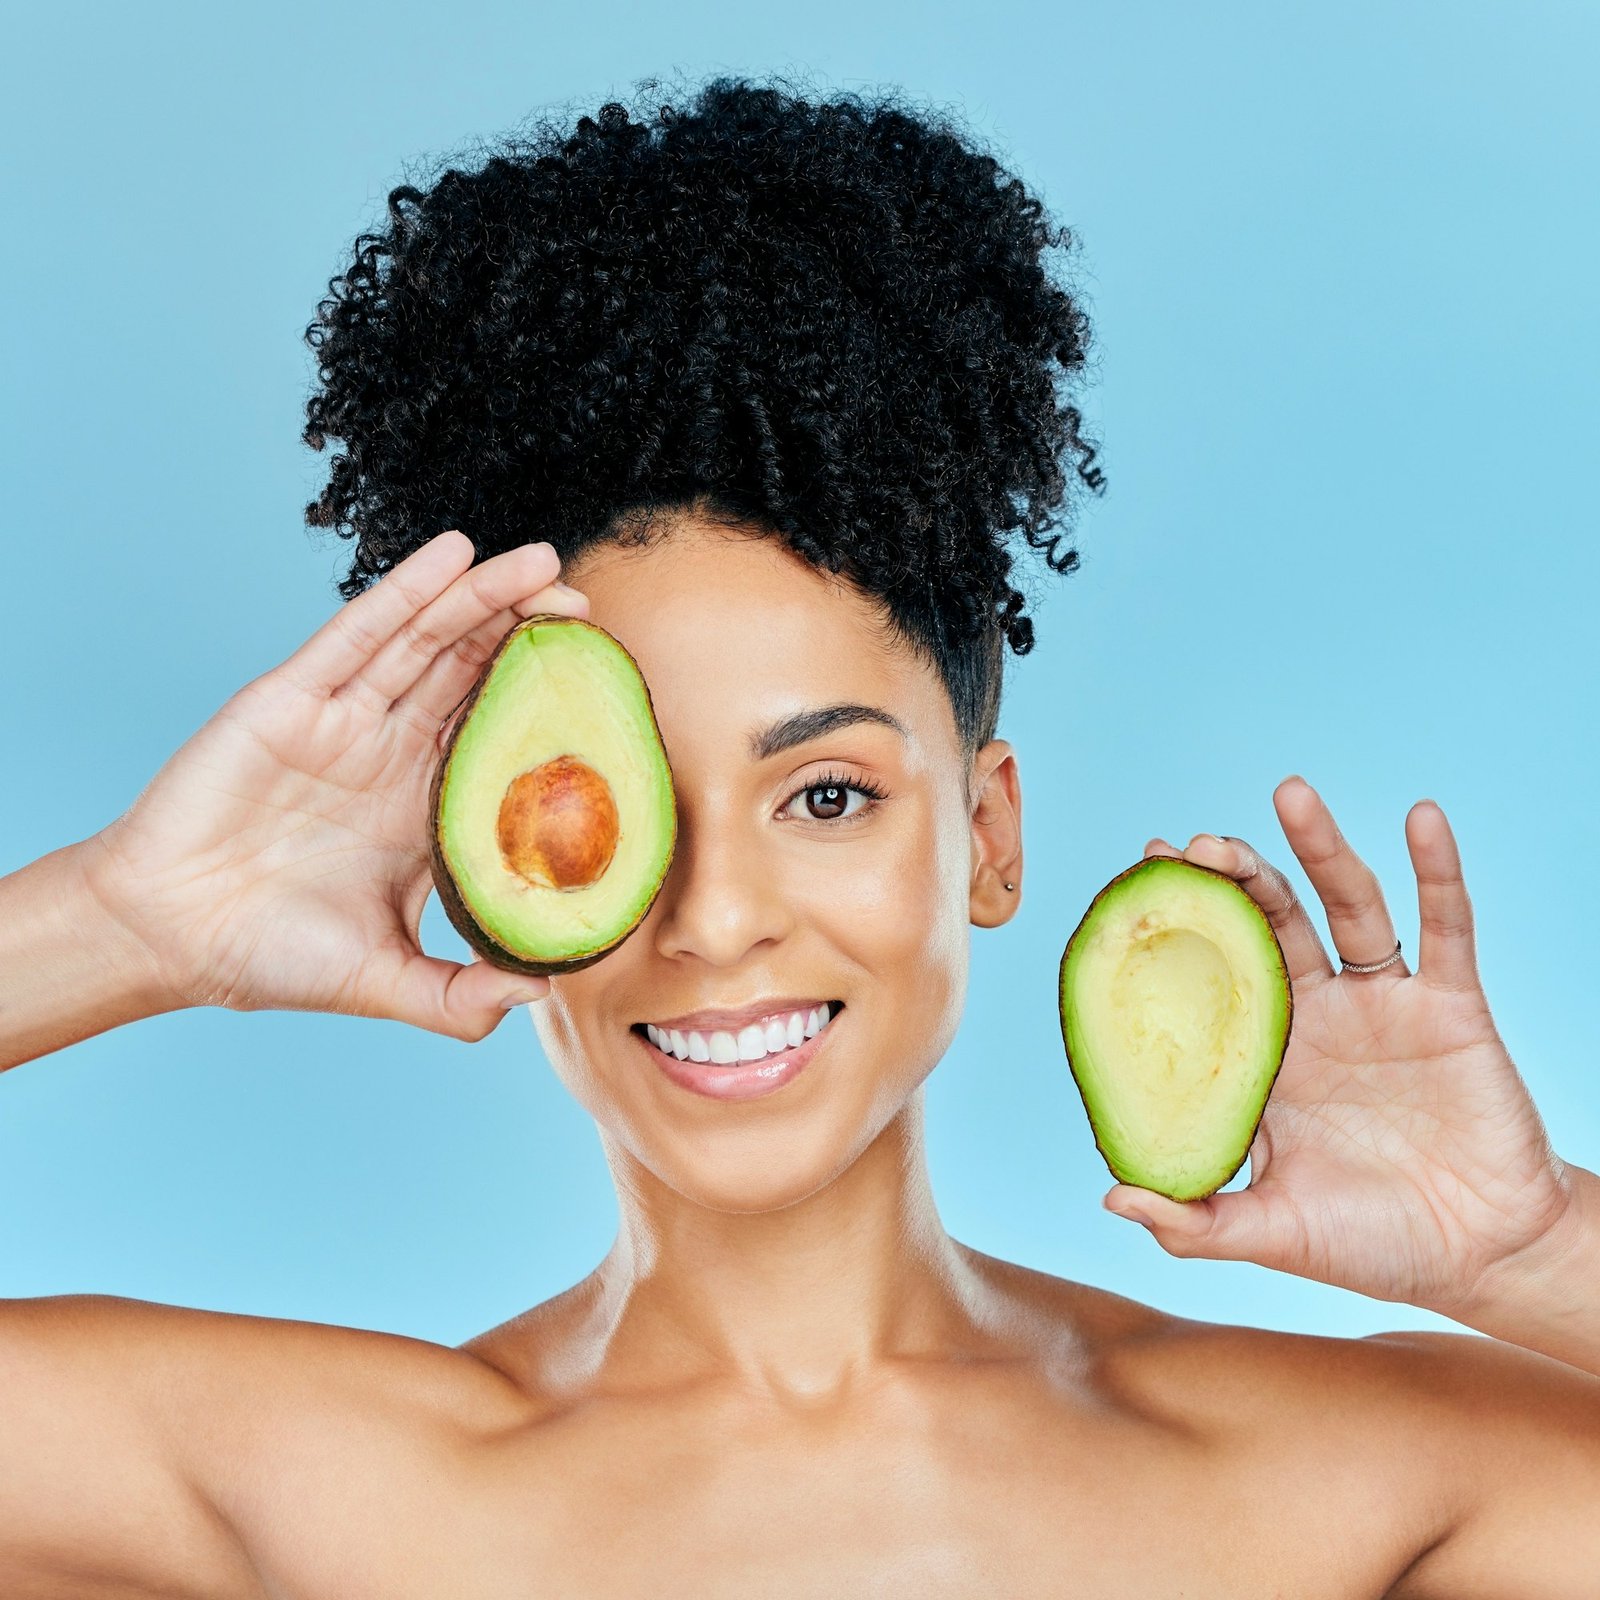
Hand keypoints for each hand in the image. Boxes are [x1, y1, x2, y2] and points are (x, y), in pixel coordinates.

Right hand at [78, 530, 586, 1040]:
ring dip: (484, 597)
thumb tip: (541, 992)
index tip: (607, 683)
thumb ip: (459, 998)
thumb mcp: (385, 981)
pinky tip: (454, 554)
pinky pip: (358, 633)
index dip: (550, 705)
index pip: (500, 737)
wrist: (166, 939)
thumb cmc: (271, 956)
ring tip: (542, 560)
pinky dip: (407, 591)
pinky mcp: (292, 700)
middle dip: (529, 634)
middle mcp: (391, 753)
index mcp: (422, 807)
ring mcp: (345, 720)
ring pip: (429, 641)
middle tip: (585, 599)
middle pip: (474, 673)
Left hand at [1103, 775, 1576, 1317]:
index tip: (1139, 875)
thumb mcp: (1273, 1233)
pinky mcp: (1450, 1007)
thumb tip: (1112, 1195)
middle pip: (1268, 922)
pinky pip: (1446, 927)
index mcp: (1265, 1056)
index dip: (1180, 923)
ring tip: (1288, 793)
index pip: (1211, 970)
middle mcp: (1316, 1016)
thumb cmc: (1372, 1243)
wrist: (1481, 1260)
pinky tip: (1421, 819)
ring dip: (1319, 848)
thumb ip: (1196, 1222)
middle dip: (1232, 876)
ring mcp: (1382, 1005)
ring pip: (1346, 906)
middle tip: (1193, 843)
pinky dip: (1438, 871)